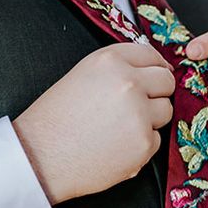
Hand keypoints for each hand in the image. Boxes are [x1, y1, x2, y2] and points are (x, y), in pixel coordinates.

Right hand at [12, 42, 174, 204]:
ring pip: (165, 110)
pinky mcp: (143, 144)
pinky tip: (116, 145)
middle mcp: (128, 82)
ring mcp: (139, 113)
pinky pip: (156, 139)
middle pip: (166, 80)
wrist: (41, 154)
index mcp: (110, 60)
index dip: (154, 65)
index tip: (155, 74)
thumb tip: (151, 69)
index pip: (150, 54)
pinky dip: (141, 144)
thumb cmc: (56, 117)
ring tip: (119, 125)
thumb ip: (117, 67)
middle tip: (140, 103)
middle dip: (158, 91)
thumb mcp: (83, 74)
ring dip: (150, 118)